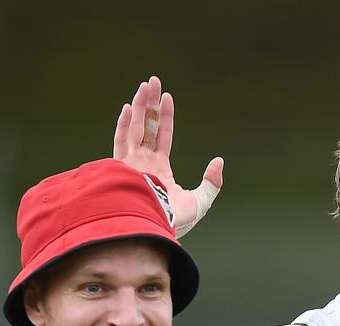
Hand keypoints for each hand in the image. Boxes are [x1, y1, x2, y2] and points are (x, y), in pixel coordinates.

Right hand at [113, 75, 223, 236]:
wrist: (154, 229)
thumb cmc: (175, 220)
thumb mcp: (200, 201)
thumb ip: (212, 182)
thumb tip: (218, 160)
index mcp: (158, 169)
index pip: (162, 136)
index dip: (165, 116)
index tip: (167, 97)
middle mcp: (142, 163)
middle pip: (145, 126)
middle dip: (148, 103)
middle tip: (152, 81)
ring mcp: (130, 164)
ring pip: (134, 129)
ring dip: (138, 106)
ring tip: (145, 85)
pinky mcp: (121, 169)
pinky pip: (121, 143)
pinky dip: (124, 126)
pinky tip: (128, 108)